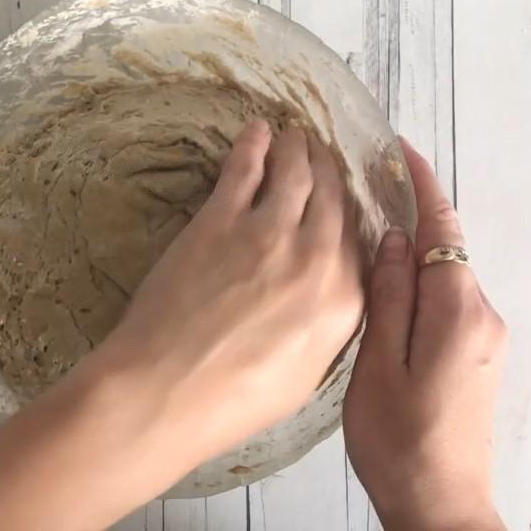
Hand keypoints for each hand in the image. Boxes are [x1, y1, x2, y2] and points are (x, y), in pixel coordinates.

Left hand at [92, 120, 365, 463]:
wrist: (170, 389)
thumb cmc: (236, 399)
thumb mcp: (307, 373)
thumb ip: (328, 325)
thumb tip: (328, 296)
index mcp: (345, 301)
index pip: (360, 240)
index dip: (350, 211)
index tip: (345, 195)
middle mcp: (317, 257)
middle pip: (332, 198)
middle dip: (329, 169)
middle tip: (322, 151)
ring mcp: (268, 232)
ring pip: (294, 173)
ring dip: (297, 149)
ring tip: (295, 135)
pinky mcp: (220, 220)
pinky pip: (244, 169)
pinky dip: (254, 145)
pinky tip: (257, 131)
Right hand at [343, 140, 506, 530]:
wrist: (441, 505)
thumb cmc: (399, 441)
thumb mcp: (380, 364)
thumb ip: (390, 296)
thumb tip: (395, 238)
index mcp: (458, 312)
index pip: (443, 228)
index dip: (421, 184)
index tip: (399, 148)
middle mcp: (482, 316)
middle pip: (447, 248)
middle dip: (411, 214)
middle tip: (364, 188)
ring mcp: (486, 338)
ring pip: (446, 276)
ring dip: (414, 251)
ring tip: (365, 235)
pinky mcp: (479, 357)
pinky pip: (449, 301)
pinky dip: (422, 282)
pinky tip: (389, 287)